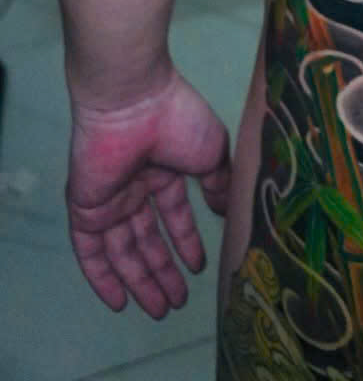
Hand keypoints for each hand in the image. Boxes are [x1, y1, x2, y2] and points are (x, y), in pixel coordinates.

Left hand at [66, 68, 231, 318]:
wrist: (133, 102)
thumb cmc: (177, 119)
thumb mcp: (212, 152)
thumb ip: (218, 184)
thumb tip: (227, 211)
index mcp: (163, 169)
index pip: (173, 214)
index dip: (185, 242)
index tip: (200, 268)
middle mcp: (135, 186)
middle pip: (147, 239)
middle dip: (163, 271)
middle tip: (177, 303)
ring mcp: (109, 199)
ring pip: (123, 250)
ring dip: (140, 280)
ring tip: (160, 309)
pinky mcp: (86, 208)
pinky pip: (90, 250)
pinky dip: (102, 276)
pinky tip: (118, 301)